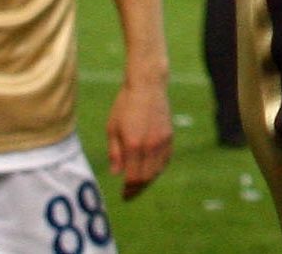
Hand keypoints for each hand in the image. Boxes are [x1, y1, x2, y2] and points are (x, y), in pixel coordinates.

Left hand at [107, 78, 173, 197]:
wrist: (147, 85)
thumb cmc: (125, 105)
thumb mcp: (112, 128)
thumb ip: (115, 153)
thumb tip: (117, 174)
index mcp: (133, 144)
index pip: (134, 177)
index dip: (129, 190)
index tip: (123, 196)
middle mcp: (150, 145)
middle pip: (147, 177)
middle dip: (138, 189)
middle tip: (130, 194)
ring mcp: (162, 141)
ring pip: (157, 170)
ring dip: (148, 180)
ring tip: (138, 184)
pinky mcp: (169, 136)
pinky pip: (165, 160)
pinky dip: (157, 169)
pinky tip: (149, 170)